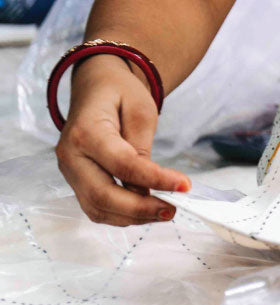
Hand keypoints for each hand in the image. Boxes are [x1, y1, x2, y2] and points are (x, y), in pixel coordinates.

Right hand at [55, 55, 190, 225]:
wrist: (96, 87)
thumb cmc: (120, 92)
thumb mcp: (141, 109)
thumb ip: (141, 146)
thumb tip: (148, 187)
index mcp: (85, 131)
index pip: (122, 164)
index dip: (154, 179)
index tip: (184, 186)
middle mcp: (70, 156)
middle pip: (102, 195)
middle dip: (140, 209)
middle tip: (172, 210)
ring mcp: (70, 172)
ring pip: (96, 207)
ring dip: (132, 217)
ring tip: (165, 211)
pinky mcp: (76, 181)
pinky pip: (95, 206)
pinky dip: (121, 214)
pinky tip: (146, 210)